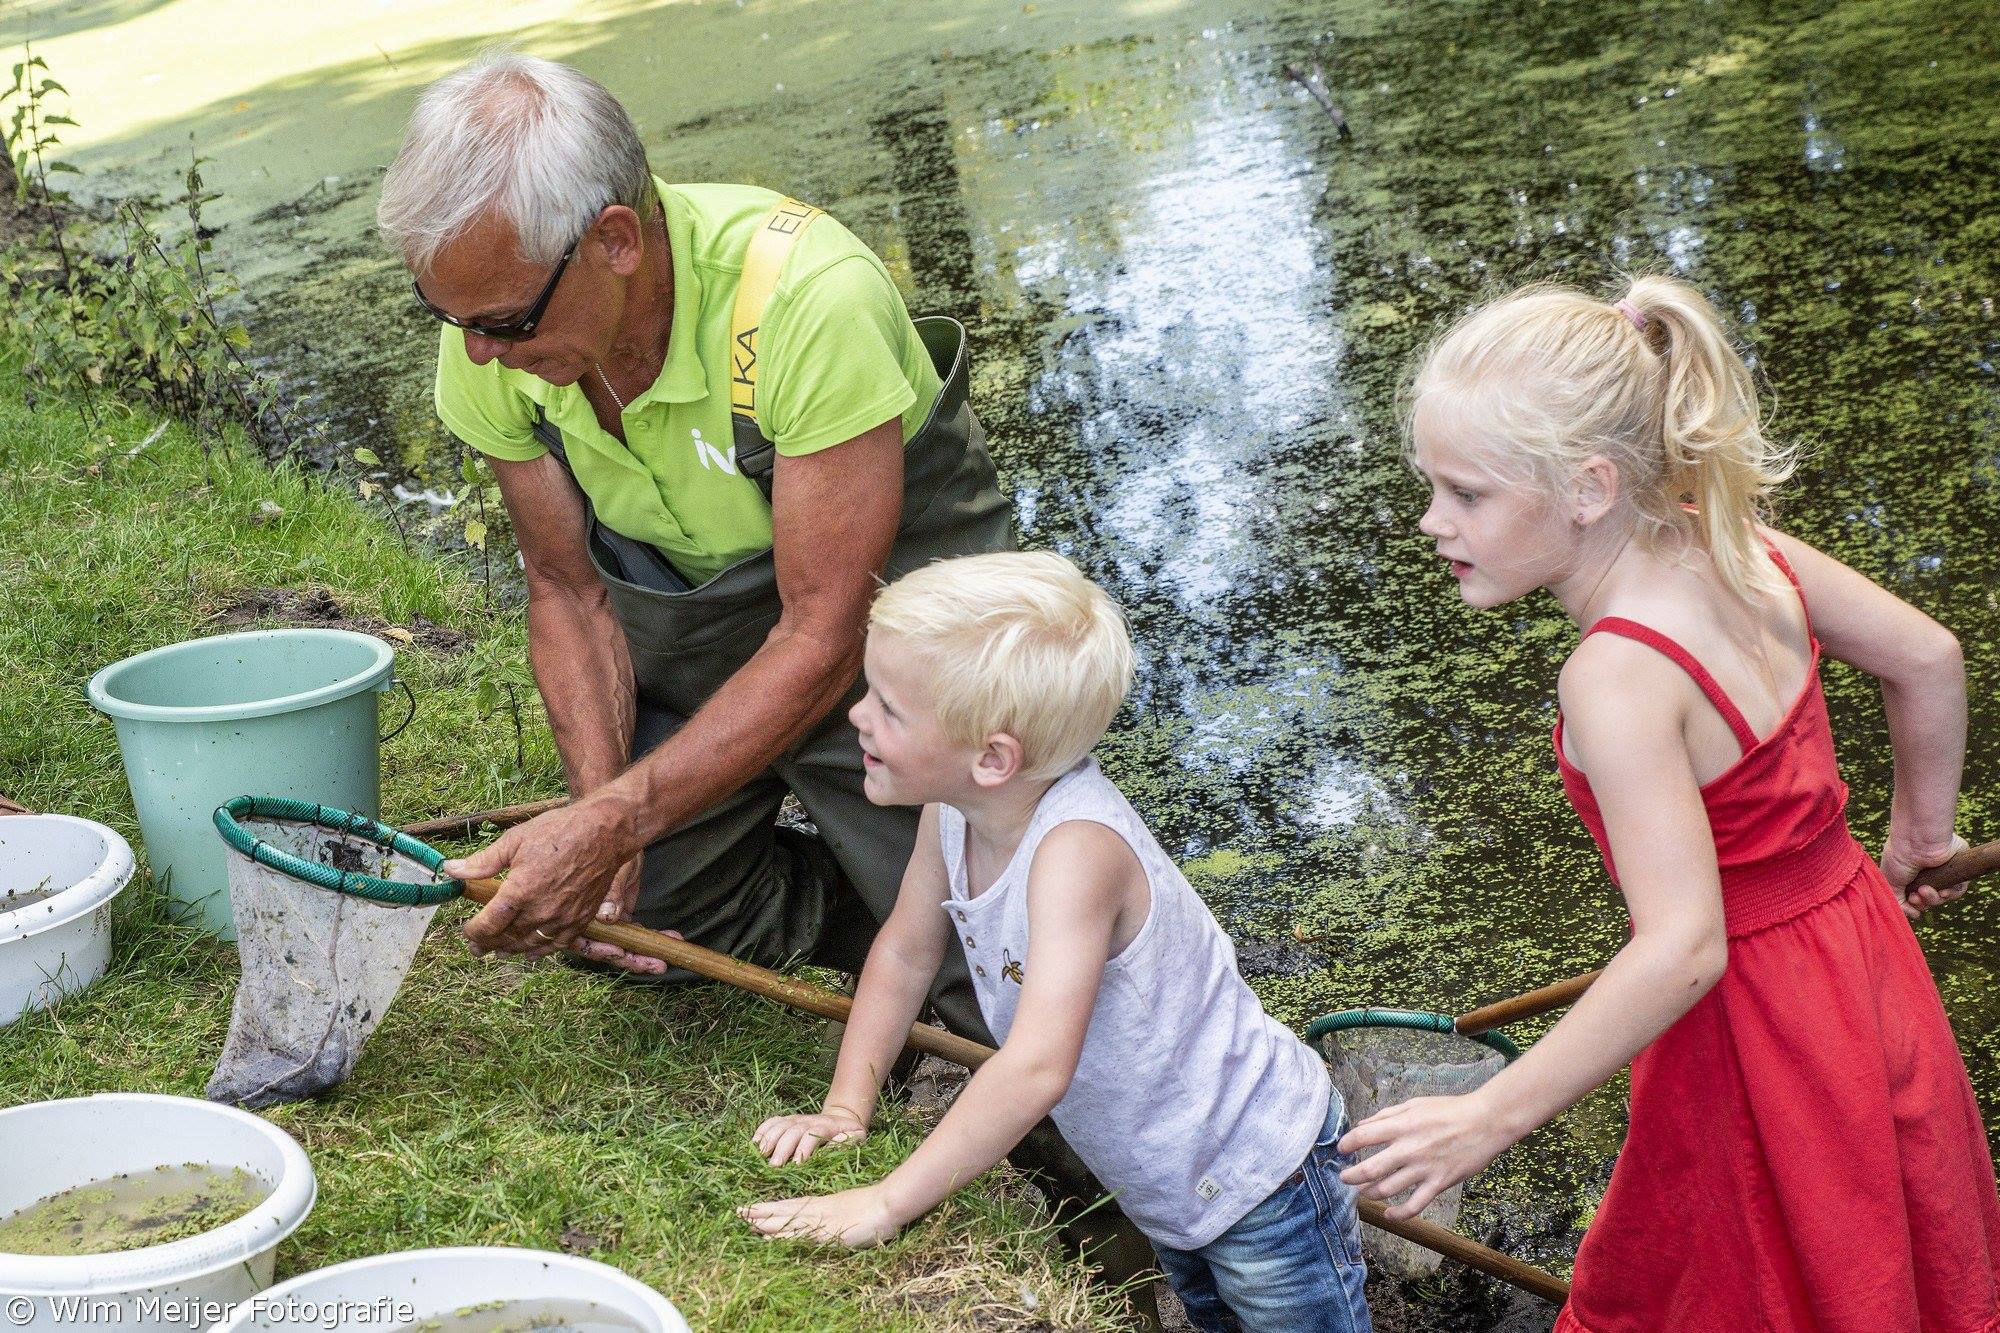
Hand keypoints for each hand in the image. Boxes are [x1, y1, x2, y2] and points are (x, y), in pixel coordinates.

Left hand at [443, 797, 633, 958]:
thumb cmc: (560, 831)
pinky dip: (539, 951)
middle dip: (487, 944)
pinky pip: (556, 945)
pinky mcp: (580, 920)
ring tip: (498, 951)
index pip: (488, 924)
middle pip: (506, 938)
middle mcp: (539, 911)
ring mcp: (562, 918)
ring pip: (529, 945)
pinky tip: (531, 952)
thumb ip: (483, 861)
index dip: (473, 931)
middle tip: (476, 947)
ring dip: (510, 950)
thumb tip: (452, 870)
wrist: (604, 833)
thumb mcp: (515, 840)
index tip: (466, 930)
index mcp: (519, 891)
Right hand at [569, 856, 668, 974]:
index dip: (603, 951)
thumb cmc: (607, 846)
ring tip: (668, 957)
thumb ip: (610, 894)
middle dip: (633, 959)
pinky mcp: (622, 915)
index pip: (586, 942)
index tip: (621, 954)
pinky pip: (636, 932)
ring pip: (624, 944)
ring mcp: (607, 920)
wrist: (619, 831)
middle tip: (658, 964)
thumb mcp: (611, 869)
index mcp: (577, 911)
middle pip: (608, 948)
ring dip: (646, 952)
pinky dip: (653, 937)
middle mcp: (590, 920)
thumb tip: (608, 917)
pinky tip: (673, 938)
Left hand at [738, 1185, 902, 1247]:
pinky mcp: (826, 1233)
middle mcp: (816, 1210)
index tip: (751, 1208)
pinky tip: (768, 1240)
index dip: (769, 1207)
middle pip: (782, 1211)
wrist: (885, 1203)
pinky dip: (782, 1237)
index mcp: (821, 1203)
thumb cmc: (871, 1204)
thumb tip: (824, 1216)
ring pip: (786, 1222)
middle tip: (738, 1212)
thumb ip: (833, 1212)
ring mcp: (820, 1221)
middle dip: (760, 1213)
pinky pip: (798, 1236)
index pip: (788, 1205)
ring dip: (765, 1222)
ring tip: (746, 1221)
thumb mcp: (847, 1206)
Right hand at [751, 1108, 868, 1165]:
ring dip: (769, 1139)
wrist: (842, 1118)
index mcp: (827, 1125)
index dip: (805, 1147)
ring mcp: (797, 1119)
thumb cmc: (850, 1135)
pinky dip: (762, 1130)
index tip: (797, 1164)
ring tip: (761, 1155)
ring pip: (780, 1125)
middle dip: (783, 1147)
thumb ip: (849, 1141)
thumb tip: (837, 1142)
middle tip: (774, 1165)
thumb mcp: (856, 1138)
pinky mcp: (788, 1120)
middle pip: (793, 1130)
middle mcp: (809, 1120)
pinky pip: (772, 1122)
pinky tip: (754, 1143)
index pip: (813, 1133)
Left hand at [1337, 1093, 1515, 1220]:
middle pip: (1370, 1169)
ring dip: (1370, 1194)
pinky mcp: (1439, 1183)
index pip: (1363, 1137)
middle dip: (1351, 1176)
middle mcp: (1409, 1149)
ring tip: (1363, 1193)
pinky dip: (1399, 1214)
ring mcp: (1424, 1168)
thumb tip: (1362, 1125)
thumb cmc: (1450, 1109)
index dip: (1346, 1144)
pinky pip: (1415, 1205)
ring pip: (1388, 1189)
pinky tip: (1389, 1215)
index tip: (1341, 1150)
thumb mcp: (1415, 1104)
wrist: (1486, 1122)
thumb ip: (1386, 1115)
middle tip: (1344, 1178)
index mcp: (1401, 1126)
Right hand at [1881, 832, 1971, 919]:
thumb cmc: (1899, 856)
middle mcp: (1926, 875)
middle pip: (1929, 900)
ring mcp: (1942, 873)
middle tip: (1916, 897)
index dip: (1913, 904)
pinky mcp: (1957, 870)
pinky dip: (1951, 894)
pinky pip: (1958, 890)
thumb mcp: (1890, 882)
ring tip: (1926, 890)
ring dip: (1934, 899)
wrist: (1916, 842)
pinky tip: (1942, 891)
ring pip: (1943, 897)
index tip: (1909, 901)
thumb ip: (1897, 901)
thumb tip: (1913, 915)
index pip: (1915, 898)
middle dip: (1923, 903)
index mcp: (1910, 876)